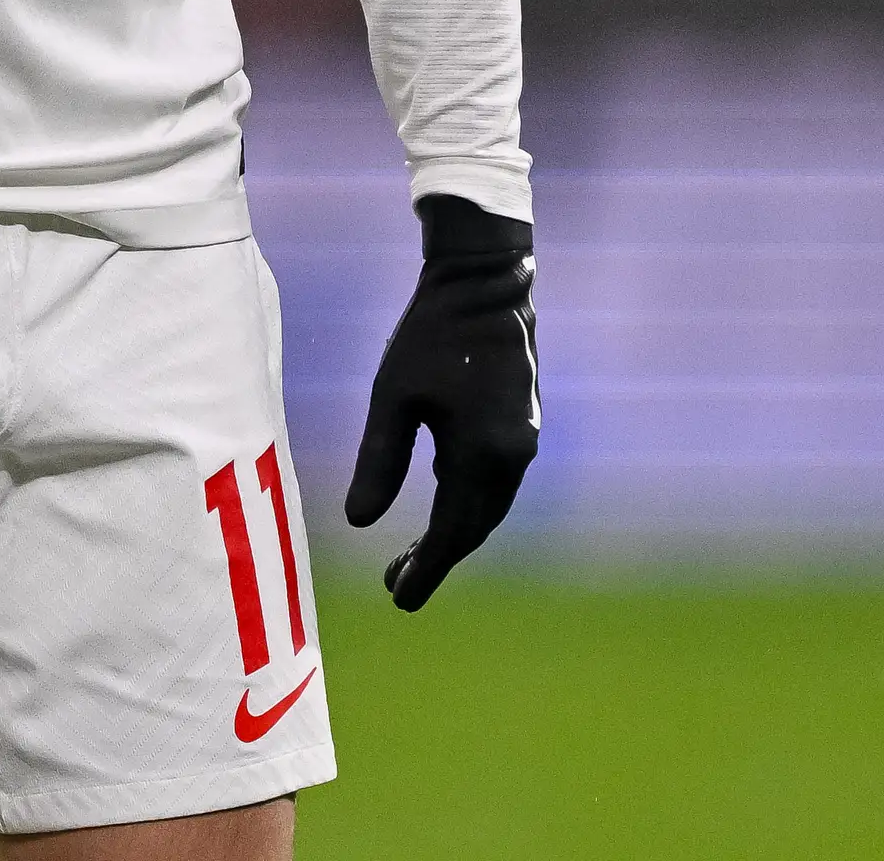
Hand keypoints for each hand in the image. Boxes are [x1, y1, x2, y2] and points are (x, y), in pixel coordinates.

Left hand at [344, 193, 537, 608]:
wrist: (484, 284)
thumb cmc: (430, 335)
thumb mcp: (392, 398)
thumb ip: (379, 462)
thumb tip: (360, 523)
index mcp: (484, 454)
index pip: (453, 532)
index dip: (427, 570)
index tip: (399, 600)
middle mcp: (514, 456)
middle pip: (474, 527)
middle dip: (437, 559)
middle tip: (394, 586)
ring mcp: (524, 442)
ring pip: (486, 507)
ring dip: (453, 534)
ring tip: (410, 558)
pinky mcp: (520, 427)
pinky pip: (493, 483)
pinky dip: (465, 505)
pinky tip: (436, 508)